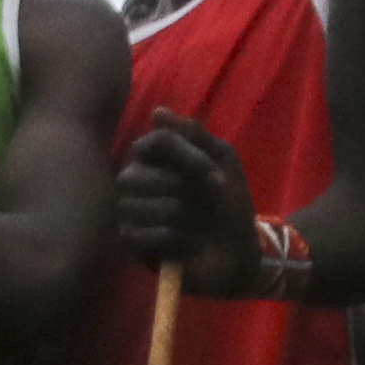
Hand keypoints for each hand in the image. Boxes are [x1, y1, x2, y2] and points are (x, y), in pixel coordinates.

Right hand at [118, 110, 262, 293]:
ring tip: (202, 228)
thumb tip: (158, 112)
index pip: (159, 140)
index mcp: (154, 155)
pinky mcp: (129, 241)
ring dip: (189, 220)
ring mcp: (128, 209)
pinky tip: (193, 245)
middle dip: (188, 194)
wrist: (237, 253)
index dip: (190, 158)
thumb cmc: (228, 205)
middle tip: (209, 206)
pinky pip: (145, 235)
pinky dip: (178, 241)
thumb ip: (196, 136)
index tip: (218, 179)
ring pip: (151, 207)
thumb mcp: (223, 162)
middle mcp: (133, 177)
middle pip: (147, 174)